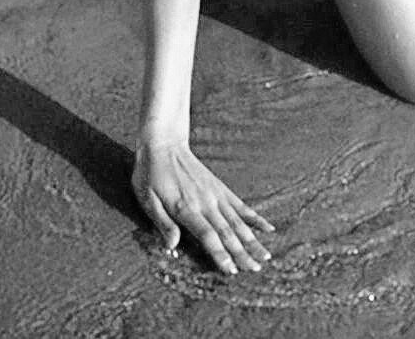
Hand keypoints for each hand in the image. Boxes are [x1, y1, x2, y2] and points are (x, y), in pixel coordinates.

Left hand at [132, 139, 273, 273]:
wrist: (164, 144)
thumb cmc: (151, 174)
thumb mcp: (147, 199)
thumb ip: (162, 223)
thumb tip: (172, 246)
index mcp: (186, 207)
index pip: (207, 235)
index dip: (220, 253)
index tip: (232, 270)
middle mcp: (205, 202)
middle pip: (227, 231)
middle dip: (242, 252)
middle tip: (256, 269)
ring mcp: (215, 194)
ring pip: (237, 221)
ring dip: (252, 239)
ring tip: (266, 255)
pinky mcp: (220, 188)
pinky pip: (240, 205)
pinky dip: (254, 217)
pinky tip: (268, 227)